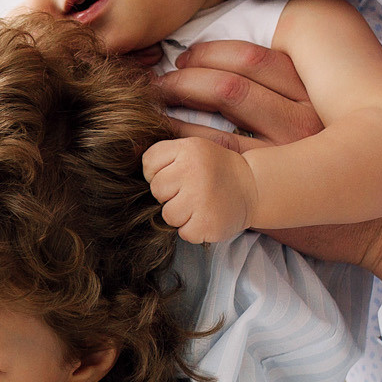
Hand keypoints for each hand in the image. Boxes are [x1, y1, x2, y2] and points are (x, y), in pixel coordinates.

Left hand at [142, 136, 259, 243]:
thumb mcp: (193, 148)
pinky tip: (207, 216)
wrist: (254, 187)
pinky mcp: (207, 223)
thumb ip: (166, 154)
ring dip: (182, 214)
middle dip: (170, 194)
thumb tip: (127, 156)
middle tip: (192, 191)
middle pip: (156, 190)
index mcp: (188, 149)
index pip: (148, 163)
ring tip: (200, 204)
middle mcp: (193, 171)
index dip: (158, 173)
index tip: (176, 176)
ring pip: (167, 215)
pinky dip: (193, 229)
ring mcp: (201, 198)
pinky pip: (183, 232)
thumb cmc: (216, 170)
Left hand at [149, 39, 381, 282]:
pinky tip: (168, 150)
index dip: (209, 53)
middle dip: (181, 80)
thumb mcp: (339, 115)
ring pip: (215, 124)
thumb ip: (299, 92)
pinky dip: (185, 151)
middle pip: (228, 86)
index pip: (252, 58)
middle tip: (155, 85)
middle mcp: (302, 120)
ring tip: (152, 113)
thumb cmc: (360, 168)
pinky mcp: (274, 191)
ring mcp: (286, 157)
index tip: (184, 58)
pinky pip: (218, 163)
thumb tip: (240, 71)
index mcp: (318, 92)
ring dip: (174, 113)